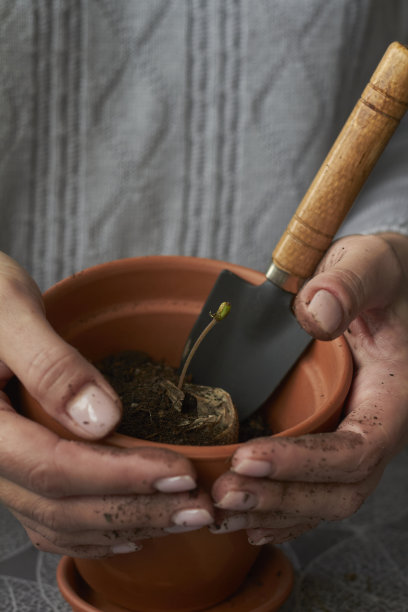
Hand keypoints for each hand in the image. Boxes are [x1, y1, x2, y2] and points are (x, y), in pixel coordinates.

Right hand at [0, 253, 212, 556]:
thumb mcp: (11, 313)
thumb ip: (49, 364)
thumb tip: (101, 419)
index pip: (54, 468)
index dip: (122, 477)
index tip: (180, 473)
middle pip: (62, 506)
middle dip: (136, 511)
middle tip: (198, 507)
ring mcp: (0, 468)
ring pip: (58, 521)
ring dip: (124, 526)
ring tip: (181, 517)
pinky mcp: (15, 464)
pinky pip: (48, 517)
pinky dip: (92, 531)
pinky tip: (131, 528)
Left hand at [211, 233, 407, 544]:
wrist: (390, 288)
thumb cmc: (382, 274)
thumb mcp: (369, 263)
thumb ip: (348, 283)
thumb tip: (316, 315)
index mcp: (395, 396)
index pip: (356, 450)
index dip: (302, 463)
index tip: (246, 457)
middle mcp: (381, 427)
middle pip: (339, 490)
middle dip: (281, 499)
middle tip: (222, 497)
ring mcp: (360, 436)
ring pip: (325, 497)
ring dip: (273, 511)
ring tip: (220, 513)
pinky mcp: (338, 436)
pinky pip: (316, 487)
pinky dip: (282, 507)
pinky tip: (247, 517)